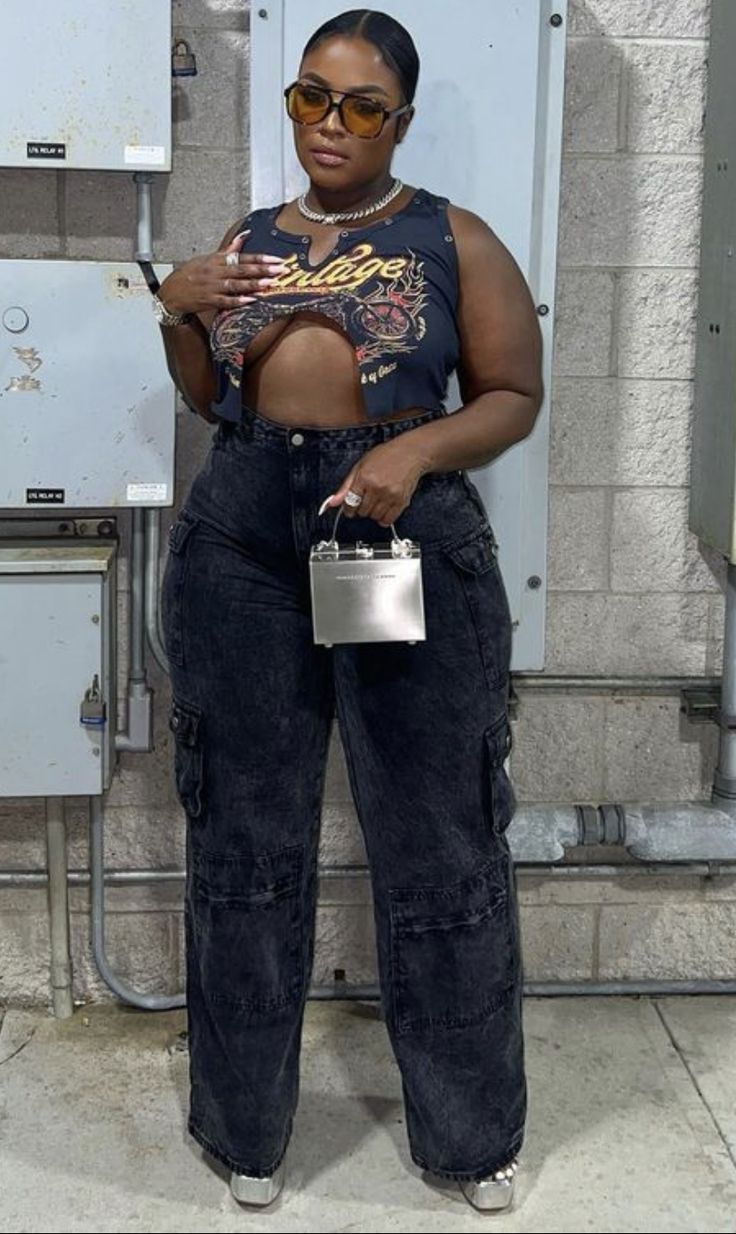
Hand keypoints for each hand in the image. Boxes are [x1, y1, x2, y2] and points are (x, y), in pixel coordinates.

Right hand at [157, 232, 289, 315]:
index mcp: (216, 260)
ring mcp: (212, 287)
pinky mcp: (209, 301)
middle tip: (279, 270)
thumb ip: (229, 249)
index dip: (260, 258)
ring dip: (253, 284)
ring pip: (235, 284)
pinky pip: (226, 301)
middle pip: (241, 269)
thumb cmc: (190, 274)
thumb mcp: (208, 258)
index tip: (276, 259)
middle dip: (262, 269)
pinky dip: (238, 300)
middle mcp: (215, 272)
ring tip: (269, 284)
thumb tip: (245, 235)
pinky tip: (251, 300)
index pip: (241, 257)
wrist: (171, 293)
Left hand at [323, 439, 430, 526]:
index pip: (350, 503)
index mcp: (364, 477)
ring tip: (376, 501)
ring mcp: (390, 495)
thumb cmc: (386, 456)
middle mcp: (377, 487)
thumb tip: (332, 502)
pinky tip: (384, 508)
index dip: (348, 508)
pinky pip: (388, 520)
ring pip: (374, 517)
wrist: (411, 453)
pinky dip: (384, 518)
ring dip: (373, 513)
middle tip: (366, 500)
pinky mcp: (401, 501)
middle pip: (362, 511)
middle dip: (361, 508)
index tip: (350, 509)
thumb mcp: (361, 466)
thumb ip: (346, 486)